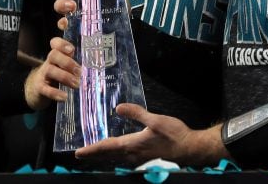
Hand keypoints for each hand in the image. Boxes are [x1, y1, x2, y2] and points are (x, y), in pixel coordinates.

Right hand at [24, 37, 80, 109]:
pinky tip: (64, 97)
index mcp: (57, 55)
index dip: (62, 44)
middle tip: (79, 72)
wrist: (36, 90)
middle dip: (67, 62)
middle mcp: (49, 62)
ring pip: (50, 70)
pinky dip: (55, 93)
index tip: (71, 50)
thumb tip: (94, 69)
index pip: (56, 43)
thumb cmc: (57, 76)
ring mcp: (43, 74)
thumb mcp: (65, 68)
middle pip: (53, 55)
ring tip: (76, 85)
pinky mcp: (39, 88)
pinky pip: (45, 89)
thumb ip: (76, 66)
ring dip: (64, 77)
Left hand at [74, 103, 223, 166]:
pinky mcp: (145, 159)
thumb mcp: (155, 120)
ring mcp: (138, 160)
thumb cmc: (174, 135)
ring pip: (115, 158)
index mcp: (132, 145)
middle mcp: (132, 156)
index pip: (106, 147)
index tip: (78, 153)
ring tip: (94, 152)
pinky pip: (124, 159)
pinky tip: (116, 151)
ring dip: (103, 155)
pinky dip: (115, 155)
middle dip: (93, 154)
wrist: (189, 149)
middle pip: (108, 155)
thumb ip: (136, 113)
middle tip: (80, 154)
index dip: (91, 149)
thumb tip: (118, 108)